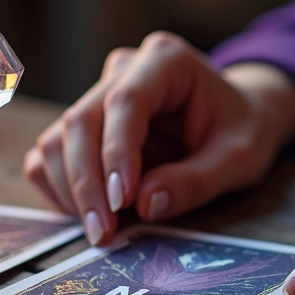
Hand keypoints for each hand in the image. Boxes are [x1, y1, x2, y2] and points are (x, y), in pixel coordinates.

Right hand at [24, 31, 294, 243]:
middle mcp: (122, 70)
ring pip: (58, 139)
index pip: (125, 102)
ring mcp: (97, 95)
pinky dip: (59, 188)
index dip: (116, 153)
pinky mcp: (84, 125)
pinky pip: (50, 155)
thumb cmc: (243, 129)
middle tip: (103, 234)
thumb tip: (146, 204)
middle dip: (87, 183)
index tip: (121, 203)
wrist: (240, 117)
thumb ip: (197, 180)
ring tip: (103, 231)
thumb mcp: (240, 159)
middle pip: (81, 121)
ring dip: (71, 190)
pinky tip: (88, 215)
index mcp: (165, 60)